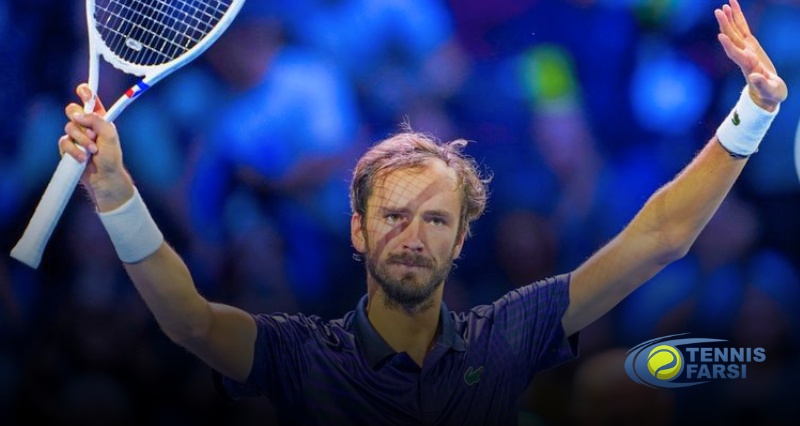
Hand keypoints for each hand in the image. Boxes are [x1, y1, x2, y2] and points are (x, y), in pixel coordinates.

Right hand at [61, 84, 133, 211]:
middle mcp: (86, 124)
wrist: (104, 178)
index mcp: (99, 117)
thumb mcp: (110, 135)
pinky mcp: (67, 146)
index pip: (89, 99)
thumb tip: (78, 116)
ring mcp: (75, 135)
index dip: (85, 92)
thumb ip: (97, 121)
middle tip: (92, 133)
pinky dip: (74, 150)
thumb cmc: (111, 157)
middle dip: (80, 121)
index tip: (84, 92)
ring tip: (93, 151)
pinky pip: (64, 142)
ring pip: (68, 126)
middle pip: (71, 109)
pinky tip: (82, 158)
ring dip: (82, 140)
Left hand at [715, 0, 787, 110]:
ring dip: (730, 19)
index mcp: (748, 66)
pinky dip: (739, 19)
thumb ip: (762, 85)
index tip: (720, 36)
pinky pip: (744, 29)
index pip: (736, 55)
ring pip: (736, 32)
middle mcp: (744, 56)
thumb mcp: (770, 91)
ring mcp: (746, 49)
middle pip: (733, 39)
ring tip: (724, 6)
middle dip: (726, 25)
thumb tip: (754, 76)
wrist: (766, 94)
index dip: (729, 46)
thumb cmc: (770, 94)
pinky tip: (733, 8)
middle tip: (718, 11)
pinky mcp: (751, 46)